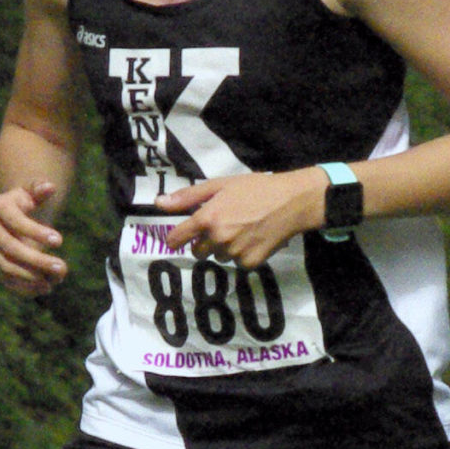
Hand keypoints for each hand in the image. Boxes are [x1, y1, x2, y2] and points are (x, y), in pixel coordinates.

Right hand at [0, 181, 66, 295]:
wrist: (16, 214)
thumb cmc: (28, 200)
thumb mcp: (33, 191)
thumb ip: (40, 188)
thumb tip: (49, 187)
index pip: (15, 221)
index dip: (36, 232)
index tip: (60, 241)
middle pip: (10, 248)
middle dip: (37, 260)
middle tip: (62, 267)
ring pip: (7, 267)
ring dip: (32, 276)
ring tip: (57, 279)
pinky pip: (7, 280)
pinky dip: (26, 287)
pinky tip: (46, 288)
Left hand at [157, 168, 323, 268]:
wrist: (291, 202)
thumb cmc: (255, 188)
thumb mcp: (220, 185)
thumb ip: (188, 196)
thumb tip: (158, 203)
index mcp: (207, 218)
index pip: (178, 238)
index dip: (175, 239)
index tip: (176, 240)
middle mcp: (218, 238)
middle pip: (198, 252)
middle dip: (204, 242)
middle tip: (221, 227)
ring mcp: (234, 253)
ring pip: (218, 257)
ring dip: (224, 248)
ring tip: (241, 230)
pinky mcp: (249, 263)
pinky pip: (237, 263)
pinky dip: (242, 254)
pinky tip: (253, 239)